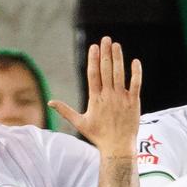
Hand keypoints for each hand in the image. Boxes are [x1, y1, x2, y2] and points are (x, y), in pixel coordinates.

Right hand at [48, 38, 142, 157]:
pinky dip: (136, 72)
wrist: (118, 147)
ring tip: (116, 45)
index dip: (93, 59)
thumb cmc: (98, 136)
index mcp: (95, 99)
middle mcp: (108, 96)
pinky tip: (135, 61)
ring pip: (120, 73)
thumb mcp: (80, 123)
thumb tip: (50, 102)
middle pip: (106, 69)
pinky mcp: (134, 102)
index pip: (93, 74)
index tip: (94, 46)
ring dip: (118, 58)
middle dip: (105, 53)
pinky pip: (136, 84)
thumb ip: (65, 111)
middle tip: (106, 39)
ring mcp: (122, 98)